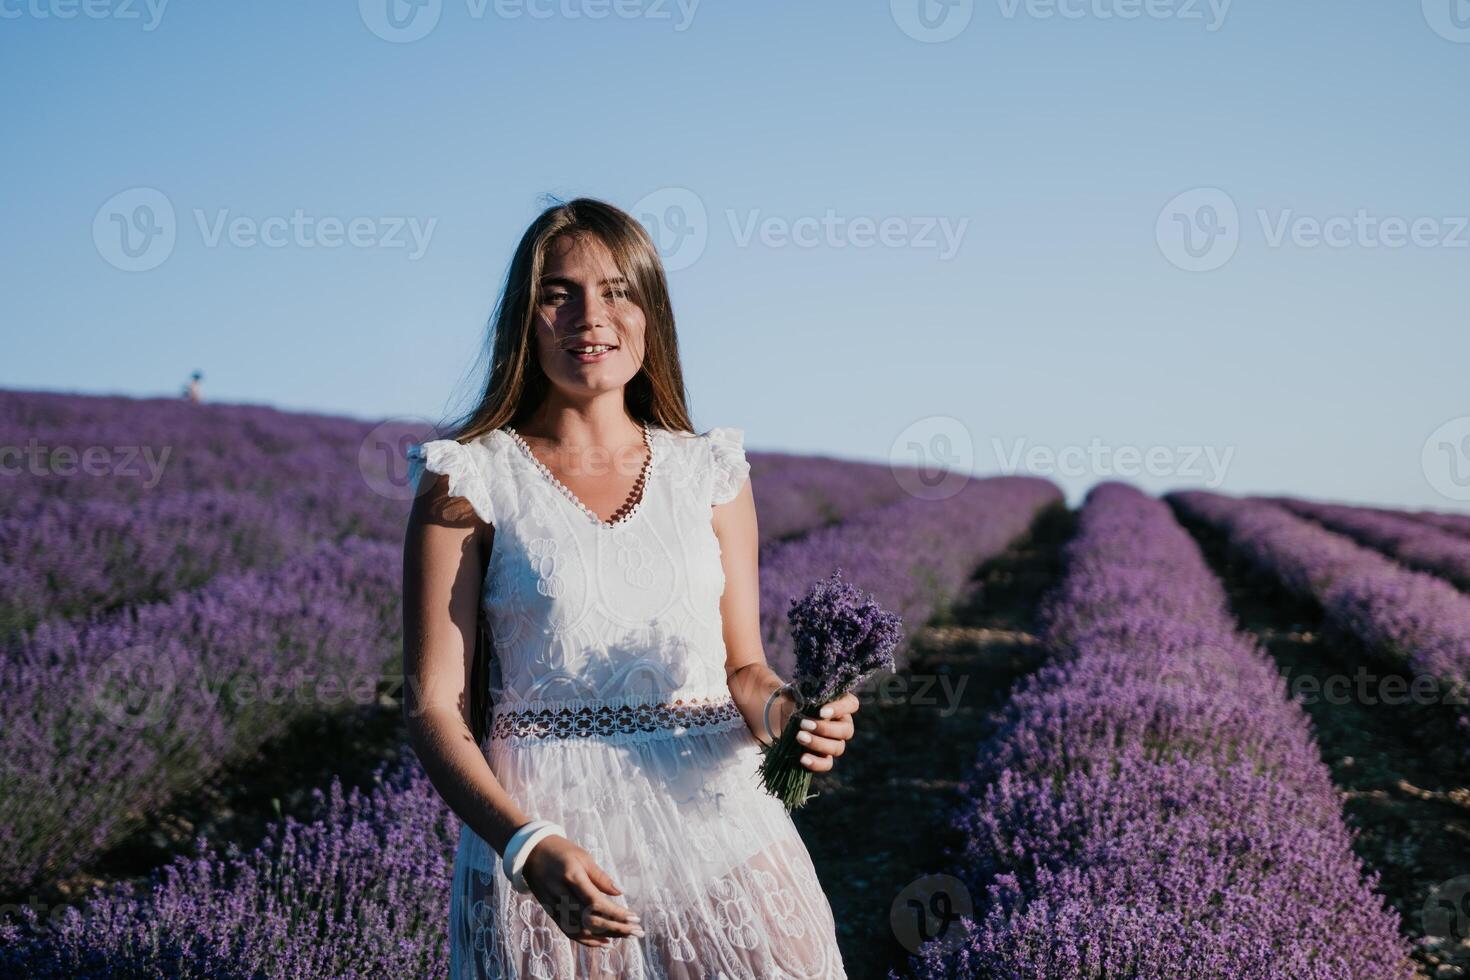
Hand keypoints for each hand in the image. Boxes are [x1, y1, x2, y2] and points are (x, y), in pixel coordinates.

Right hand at [520, 834, 645, 947]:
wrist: (531, 853)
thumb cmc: (561, 850)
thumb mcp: (583, 856)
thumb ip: (600, 877)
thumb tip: (619, 893)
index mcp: (572, 877)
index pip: (596, 903)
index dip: (616, 913)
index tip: (634, 918)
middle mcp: (562, 894)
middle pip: (590, 920)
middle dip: (616, 928)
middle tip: (636, 932)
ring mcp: (555, 905)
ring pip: (581, 929)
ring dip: (606, 935)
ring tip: (627, 936)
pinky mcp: (551, 912)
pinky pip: (570, 932)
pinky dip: (588, 940)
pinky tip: (605, 942)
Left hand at [794, 690, 858, 772]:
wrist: (781, 722)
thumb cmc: (793, 703)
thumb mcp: (792, 694)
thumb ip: (794, 693)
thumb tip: (788, 693)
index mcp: (839, 705)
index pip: (851, 704)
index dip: (840, 709)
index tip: (821, 712)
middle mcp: (841, 724)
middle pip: (846, 730)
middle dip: (825, 728)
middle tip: (803, 724)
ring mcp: (834, 743)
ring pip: (838, 747)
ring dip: (818, 743)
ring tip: (799, 737)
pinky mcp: (824, 758)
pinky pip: (827, 764)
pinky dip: (816, 763)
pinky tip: (803, 758)